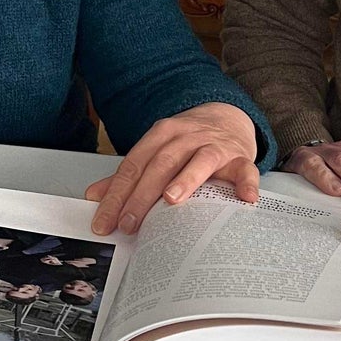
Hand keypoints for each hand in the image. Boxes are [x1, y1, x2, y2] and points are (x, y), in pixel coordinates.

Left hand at [86, 102, 259, 234]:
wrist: (227, 118)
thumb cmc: (189, 142)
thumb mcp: (156, 151)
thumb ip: (128, 175)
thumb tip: (95, 196)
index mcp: (161, 135)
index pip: (133, 165)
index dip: (117, 194)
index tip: (105, 220)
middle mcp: (186, 137)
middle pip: (161, 164)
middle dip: (141, 195)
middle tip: (129, 222)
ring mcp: (214, 146)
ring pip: (199, 160)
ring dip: (186, 180)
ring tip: (172, 200)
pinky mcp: (239, 157)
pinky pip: (245, 169)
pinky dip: (246, 183)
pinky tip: (245, 198)